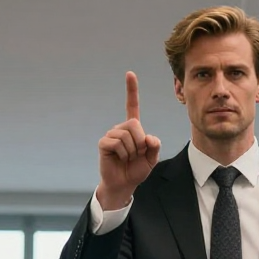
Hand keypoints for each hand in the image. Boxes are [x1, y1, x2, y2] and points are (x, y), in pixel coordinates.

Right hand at [96, 71, 161, 210]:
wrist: (124, 184)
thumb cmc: (136, 170)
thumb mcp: (152, 159)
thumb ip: (155, 146)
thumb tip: (148, 137)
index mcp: (133, 129)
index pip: (132, 106)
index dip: (131, 90)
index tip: (130, 74)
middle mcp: (121, 128)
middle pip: (135, 125)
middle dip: (140, 143)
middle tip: (136, 154)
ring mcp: (111, 135)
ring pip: (126, 136)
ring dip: (131, 151)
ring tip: (127, 158)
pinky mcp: (104, 143)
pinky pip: (117, 143)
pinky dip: (122, 153)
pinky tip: (119, 158)